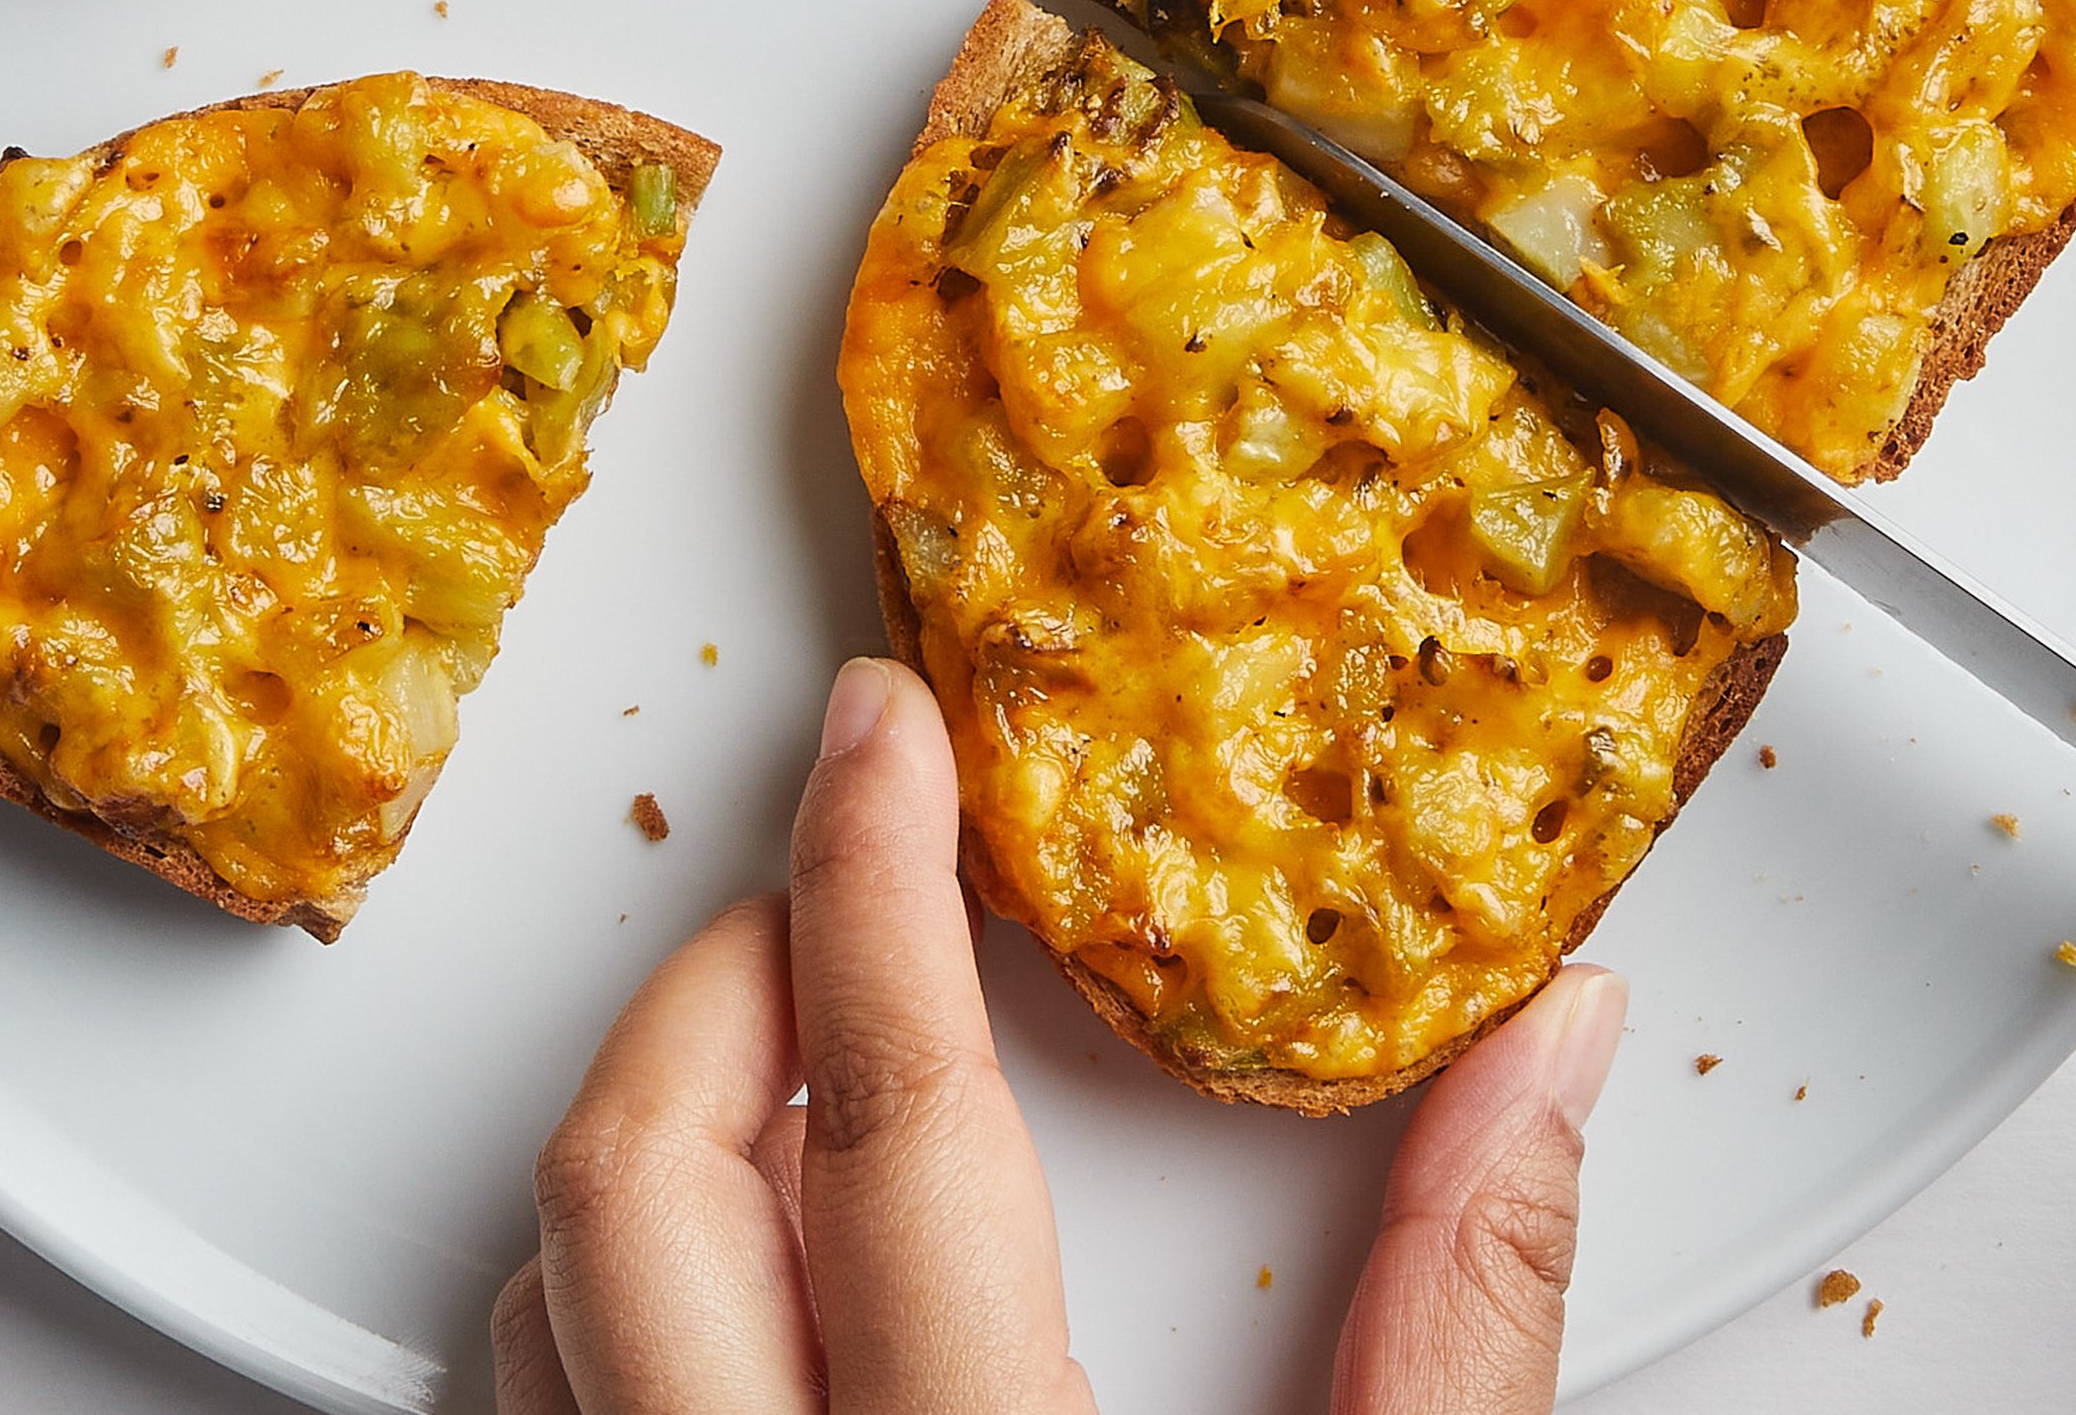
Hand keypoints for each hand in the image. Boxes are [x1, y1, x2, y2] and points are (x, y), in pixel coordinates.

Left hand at [495, 654, 1626, 1412]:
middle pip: (637, 1172)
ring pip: (544, 1297)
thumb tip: (1542, 1050)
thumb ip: (1460, 1319)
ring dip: (655, 1148)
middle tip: (839, 894)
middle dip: (725, 979)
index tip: (879, 728)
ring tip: (802, 1081)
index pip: (893, 1115)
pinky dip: (611, 1303)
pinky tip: (744, 1286)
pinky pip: (533, 1413)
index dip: (874, 884)